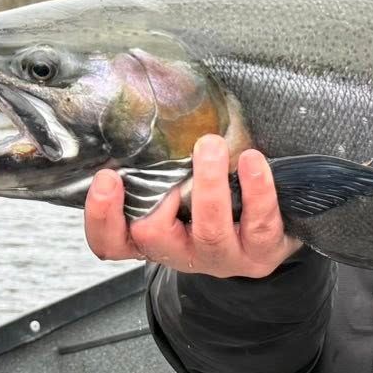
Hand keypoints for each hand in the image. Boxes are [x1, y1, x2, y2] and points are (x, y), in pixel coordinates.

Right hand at [84, 133, 302, 278]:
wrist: (270, 235)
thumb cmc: (218, 203)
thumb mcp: (180, 187)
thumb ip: (158, 167)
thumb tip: (141, 115)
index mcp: (154, 238)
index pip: (111, 242)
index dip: (102, 216)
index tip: (106, 177)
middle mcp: (182, 253)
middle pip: (152, 236)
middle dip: (158, 193)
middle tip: (171, 155)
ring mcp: (221, 257)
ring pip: (209, 230)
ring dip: (209, 185)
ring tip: (212, 145)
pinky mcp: (260, 252)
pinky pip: (258, 224)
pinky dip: (256, 190)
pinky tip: (252, 160)